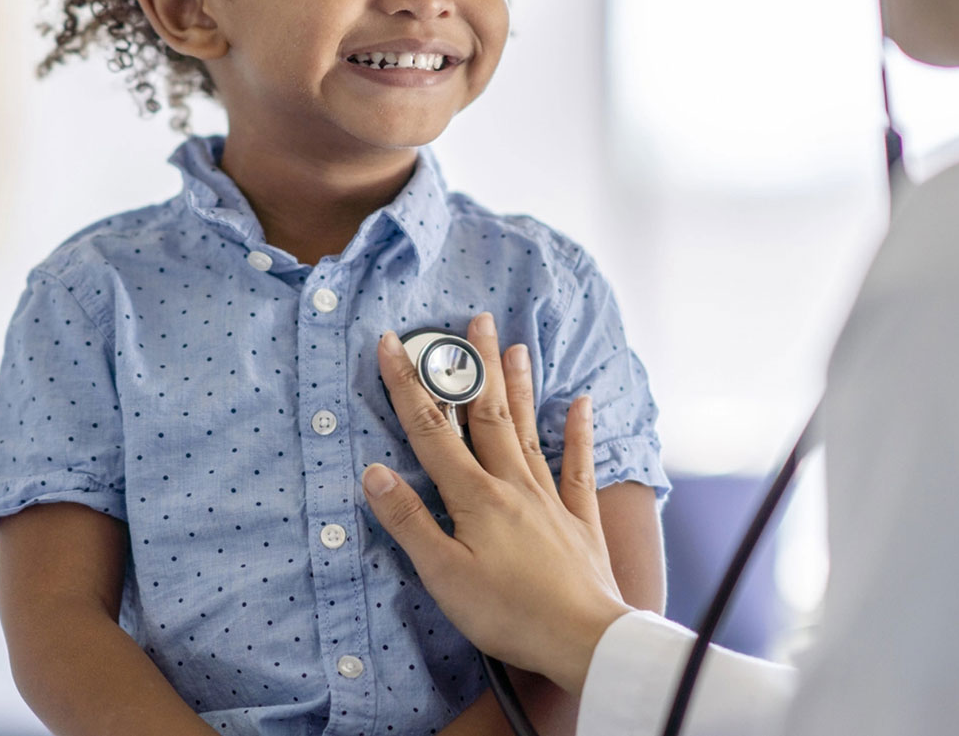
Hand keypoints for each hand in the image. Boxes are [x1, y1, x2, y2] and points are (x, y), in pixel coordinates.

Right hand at [364, 312, 633, 694]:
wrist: (584, 637)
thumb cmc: (509, 613)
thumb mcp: (444, 575)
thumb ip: (411, 522)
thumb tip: (374, 473)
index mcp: (475, 497)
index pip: (432, 431)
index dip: (408, 386)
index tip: (391, 344)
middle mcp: (513, 485)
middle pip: (488, 414)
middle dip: (476, 366)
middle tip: (475, 320)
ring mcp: (550, 499)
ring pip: (530, 430)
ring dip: (519, 386)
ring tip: (515, 346)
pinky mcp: (580, 519)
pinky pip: (579, 466)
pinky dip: (579, 432)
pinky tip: (581, 403)